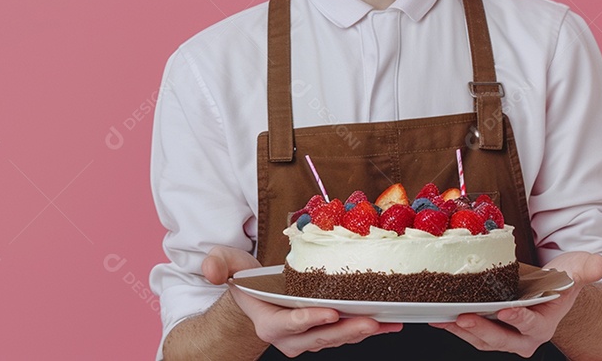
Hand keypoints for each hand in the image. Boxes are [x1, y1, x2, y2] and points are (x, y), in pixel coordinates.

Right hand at [203, 246, 402, 356]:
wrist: (258, 294)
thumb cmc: (245, 278)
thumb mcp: (227, 264)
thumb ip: (217, 264)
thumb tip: (211, 271)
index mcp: (267, 322)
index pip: (288, 325)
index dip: (309, 319)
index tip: (330, 311)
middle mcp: (289, 337)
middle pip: (320, 337)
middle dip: (346, 330)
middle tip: (370, 321)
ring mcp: (309, 338)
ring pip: (337, 338)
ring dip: (362, 331)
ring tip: (386, 322)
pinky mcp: (325, 333)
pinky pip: (347, 333)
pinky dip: (369, 328)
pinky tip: (390, 321)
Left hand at [428, 251, 601, 357]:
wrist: (545, 291)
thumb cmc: (559, 281)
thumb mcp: (573, 272)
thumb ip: (583, 269)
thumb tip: (599, 264)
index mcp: (545, 324)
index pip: (532, 326)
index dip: (519, 320)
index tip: (505, 311)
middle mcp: (524, 336)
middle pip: (501, 338)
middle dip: (481, 329)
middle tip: (463, 317)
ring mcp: (504, 336)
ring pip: (481, 338)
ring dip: (462, 330)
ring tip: (443, 318)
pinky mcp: (488, 330)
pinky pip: (469, 332)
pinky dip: (453, 326)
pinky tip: (437, 317)